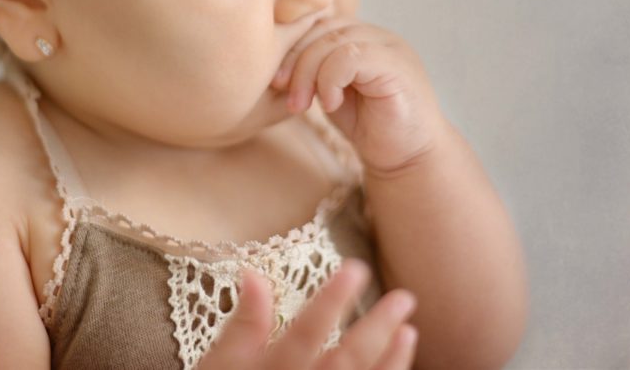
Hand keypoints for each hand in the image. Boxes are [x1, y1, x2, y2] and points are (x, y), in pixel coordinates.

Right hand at [197, 258, 417, 369]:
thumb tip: (253, 272)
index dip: (331, 301)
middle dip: (377, 329)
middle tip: (405, 298)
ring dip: (391, 360)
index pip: (305, 332)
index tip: (356, 268)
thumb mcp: (220, 363)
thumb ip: (243, 324)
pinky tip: (398, 363)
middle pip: (346, 361)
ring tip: (410, 331)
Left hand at [271, 16, 448, 175]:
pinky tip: (330, 104)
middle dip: (295, 60)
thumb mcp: (330, 91)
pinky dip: (330, 80)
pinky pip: (351, 57)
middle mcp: (377, 35)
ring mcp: (390, 48)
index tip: (276, 81)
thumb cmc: (368, 126)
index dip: (291, 47)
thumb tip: (271, 58)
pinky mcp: (397, 67)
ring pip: (333, 40)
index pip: (317, 22)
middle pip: (322, 28)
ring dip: (307, 73)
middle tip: (282, 92)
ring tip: (300, 104)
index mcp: (360, 36)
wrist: (408, 158)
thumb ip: (313, 69)